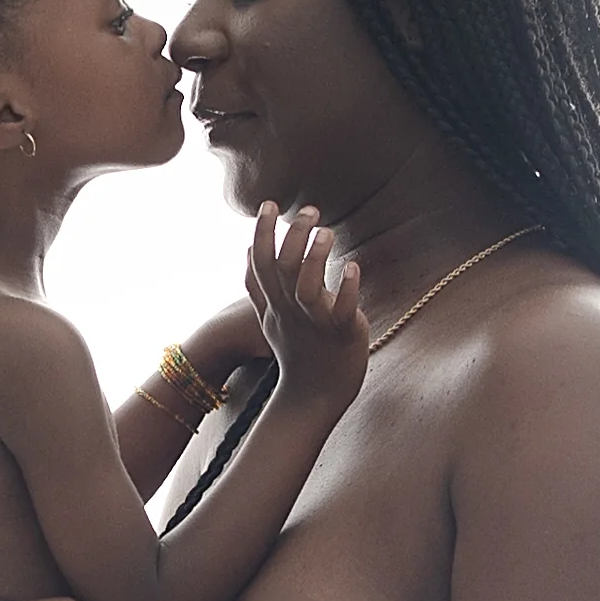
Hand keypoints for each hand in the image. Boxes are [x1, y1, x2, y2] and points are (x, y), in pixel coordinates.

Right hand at [242, 203, 368, 422]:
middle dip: (293, 235)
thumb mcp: (269, 317)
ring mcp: (315, 323)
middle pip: (283, 267)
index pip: (261, 263)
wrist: (313, 396)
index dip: (262, 233)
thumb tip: (246, 250)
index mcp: (275, 303)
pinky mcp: (341, 335)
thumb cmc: (295, 352)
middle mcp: (291, 311)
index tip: (269, 205)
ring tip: (327, 233)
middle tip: (310, 211)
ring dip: (315, 257)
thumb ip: (258, 285)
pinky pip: (341, 312)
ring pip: (307, 288)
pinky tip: (353, 268)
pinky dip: (347, 290)